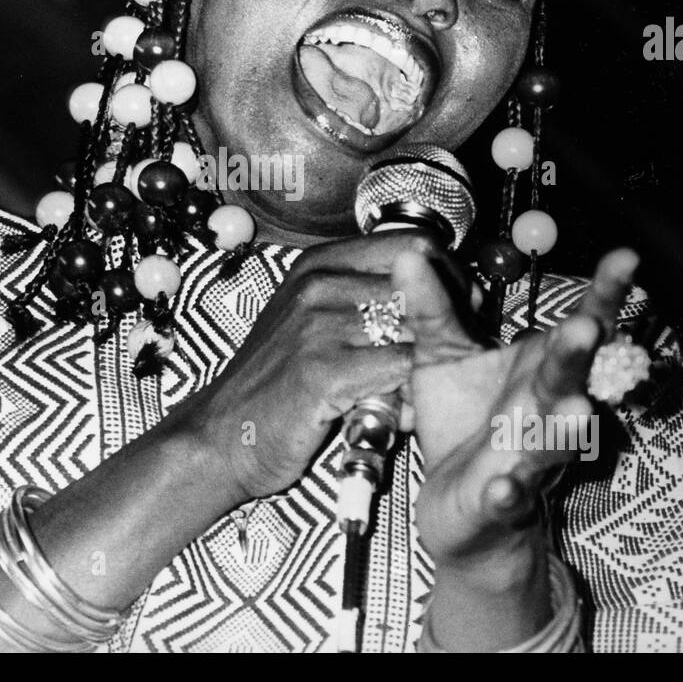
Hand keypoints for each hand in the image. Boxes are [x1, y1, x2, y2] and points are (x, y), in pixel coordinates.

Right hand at [188, 230, 451, 500]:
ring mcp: (317, 323)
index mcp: (321, 262)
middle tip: (446, 363)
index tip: (459, 311)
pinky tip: (393, 414)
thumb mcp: (314, 321)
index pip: (415, 245)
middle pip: (423, 288)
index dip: (448, 279)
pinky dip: (409, 398)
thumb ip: (367, 299)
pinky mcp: (322, 369)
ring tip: (413, 396)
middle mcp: (319, 282)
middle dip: (446, 327)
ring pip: (415, 332)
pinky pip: (400, 372)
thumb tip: (446, 293)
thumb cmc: (278, 383)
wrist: (223, 435)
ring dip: (428, 369)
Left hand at [397, 248, 639, 580]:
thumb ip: (433, 308)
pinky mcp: (503, 500)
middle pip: (569, 376)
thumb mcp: (441, 357)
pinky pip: (511, 496)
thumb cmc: (462, 421)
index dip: (605, 293)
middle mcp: (547, 410)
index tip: (626, 257)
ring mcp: (529, 458)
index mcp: (540, 369)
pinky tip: (503, 487)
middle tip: (586, 326)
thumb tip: (412, 252)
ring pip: (555, 441)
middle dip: (578, 352)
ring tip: (577, 408)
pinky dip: (509, 493)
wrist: (458, 505)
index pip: (578, 325)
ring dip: (565, 426)